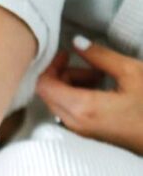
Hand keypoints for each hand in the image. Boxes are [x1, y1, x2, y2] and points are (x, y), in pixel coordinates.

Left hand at [36, 36, 142, 155]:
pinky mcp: (86, 133)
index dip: (50, 65)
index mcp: (82, 107)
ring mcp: (79, 130)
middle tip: (88, 65)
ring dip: (72, 84)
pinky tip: (99, 88)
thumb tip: (77, 42)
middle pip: (49, 93)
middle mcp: (74, 122)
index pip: (44, 85)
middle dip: (63, 74)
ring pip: (58, 101)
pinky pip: (69, 111)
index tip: (65, 55)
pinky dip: (77, 96)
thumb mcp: (130, 73)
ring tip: (99, 75)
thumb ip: (100, 55)